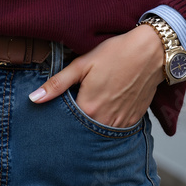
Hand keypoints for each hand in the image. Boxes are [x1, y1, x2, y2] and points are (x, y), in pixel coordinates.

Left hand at [27, 24, 165, 127]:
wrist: (151, 52)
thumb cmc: (115, 54)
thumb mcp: (82, 64)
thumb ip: (57, 84)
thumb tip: (34, 99)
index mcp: (88, 107)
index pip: (66, 122)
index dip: (59, 117)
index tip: (56, 110)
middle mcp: (105, 121)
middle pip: (83, 129)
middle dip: (75, 123)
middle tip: (74, 106)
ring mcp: (121, 123)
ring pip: (100, 132)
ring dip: (92, 124)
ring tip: (91, 105)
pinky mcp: (133, 120)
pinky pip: (116, 129)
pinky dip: (108, 122)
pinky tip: (106, 107)